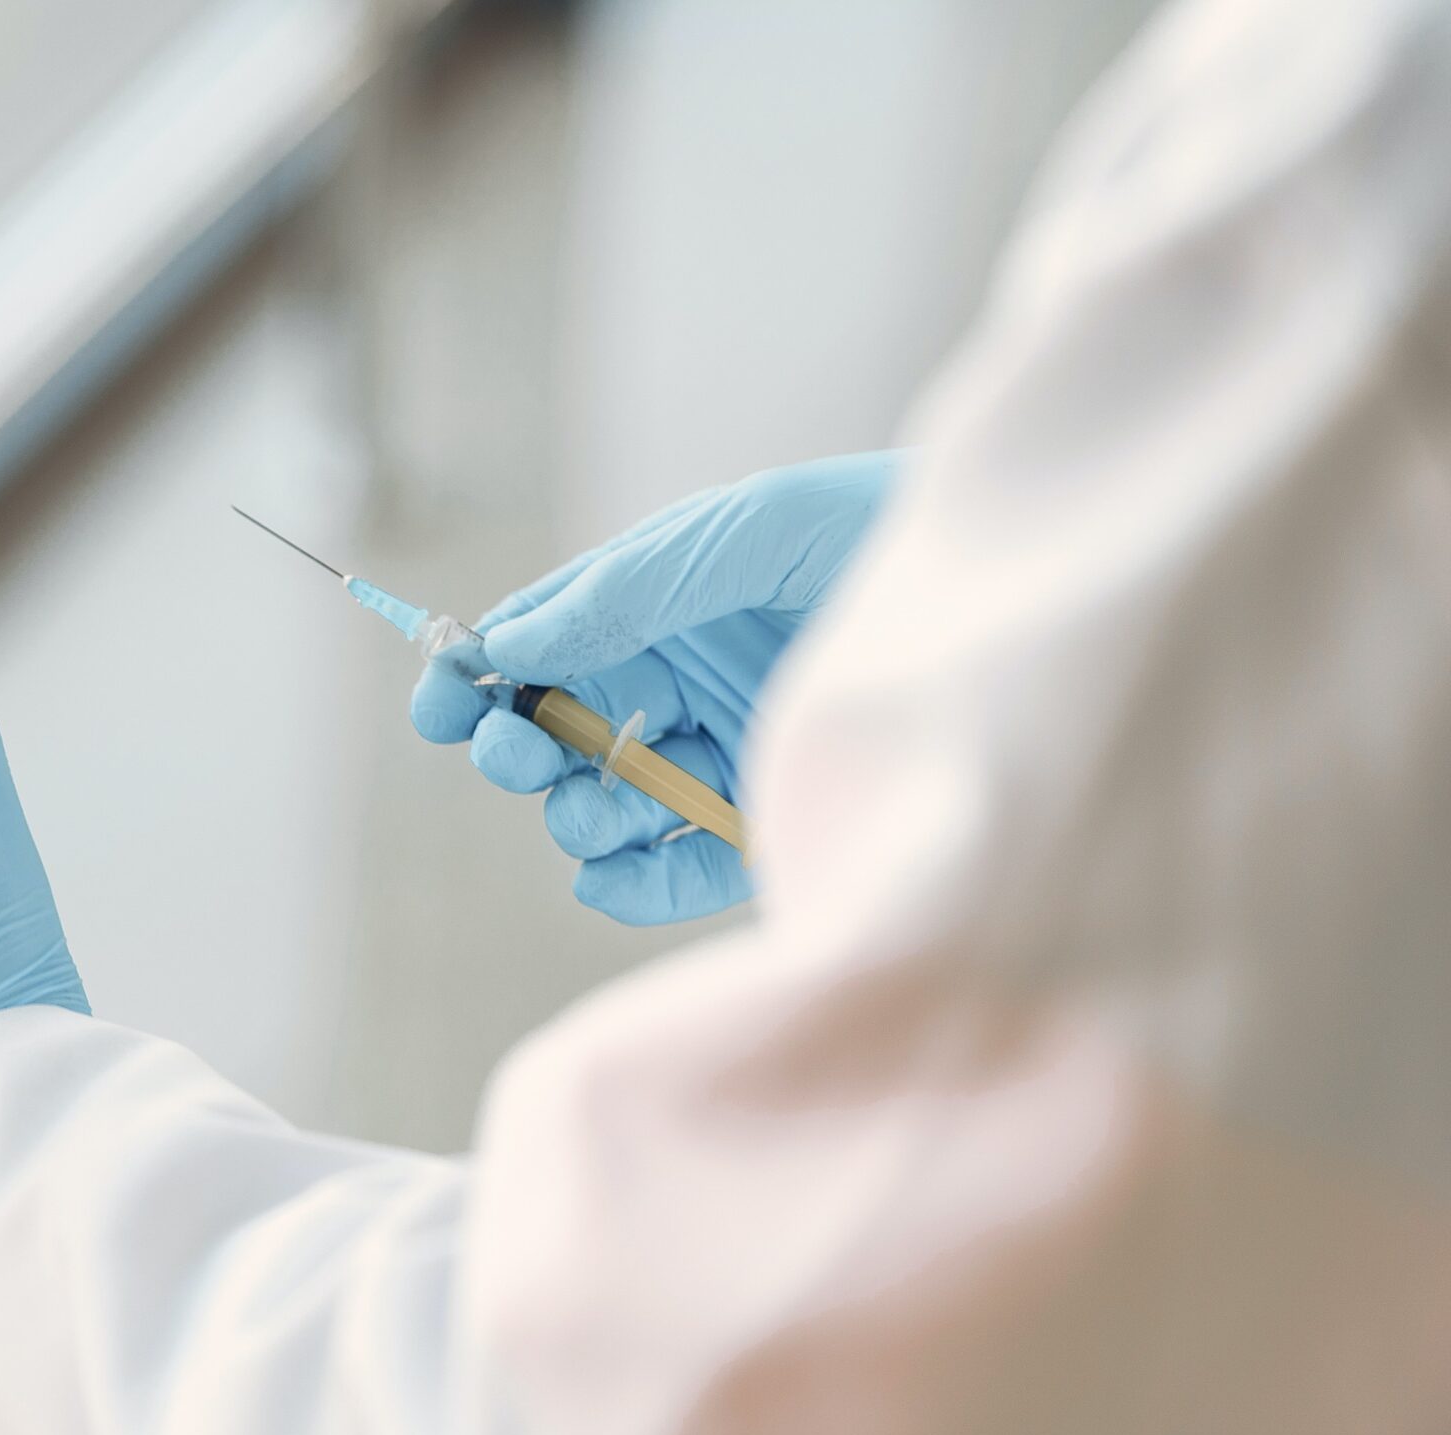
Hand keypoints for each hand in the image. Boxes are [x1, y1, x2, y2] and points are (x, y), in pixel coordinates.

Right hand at [411, 451, 899, 922]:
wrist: (1013, 597)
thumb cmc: (878, 534)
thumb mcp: (744, 533)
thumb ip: (627, 588)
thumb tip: (513, 642)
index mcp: (655, 611)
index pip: (540, 647)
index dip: (477, 673)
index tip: (437, 700)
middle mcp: (678, 690)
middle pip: (557, 737)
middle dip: (518, 749)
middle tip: (513, 752)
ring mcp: (719, 765)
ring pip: (605, 808)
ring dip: (577, 814)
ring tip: (591, 809)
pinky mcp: (766, 833)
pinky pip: (671, 875)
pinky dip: (629, 885)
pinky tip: (611, 875)